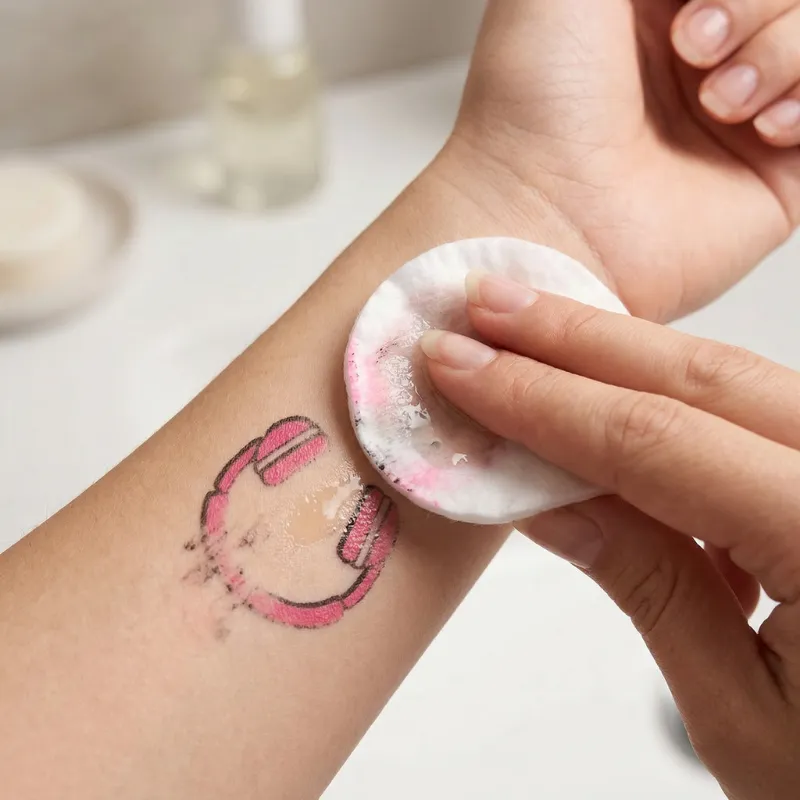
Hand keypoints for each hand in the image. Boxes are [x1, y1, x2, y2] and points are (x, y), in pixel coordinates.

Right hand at [420, 270, 799, 797]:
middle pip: (700, 379)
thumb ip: (649, 585)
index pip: (656, 443)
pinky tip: (608, 389)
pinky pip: (756, 411)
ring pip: (732, 380)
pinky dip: (673, 395)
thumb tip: (543, 497)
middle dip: (576, 338)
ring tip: (532, 333)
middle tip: (488, 307)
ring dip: (619, 355)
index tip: (462, 366)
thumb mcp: (747, 719)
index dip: (541, 400)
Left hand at [450, 0, 799, 320]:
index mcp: (659, 2)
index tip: (685, 4)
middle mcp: (708, 47)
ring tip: (717, 97)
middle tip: (692, 44)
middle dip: (759, 2)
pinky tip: (760, 124)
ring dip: (785, 47)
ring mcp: (746, 107)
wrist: (539, 215)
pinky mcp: (775, 170)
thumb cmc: (532, 102)